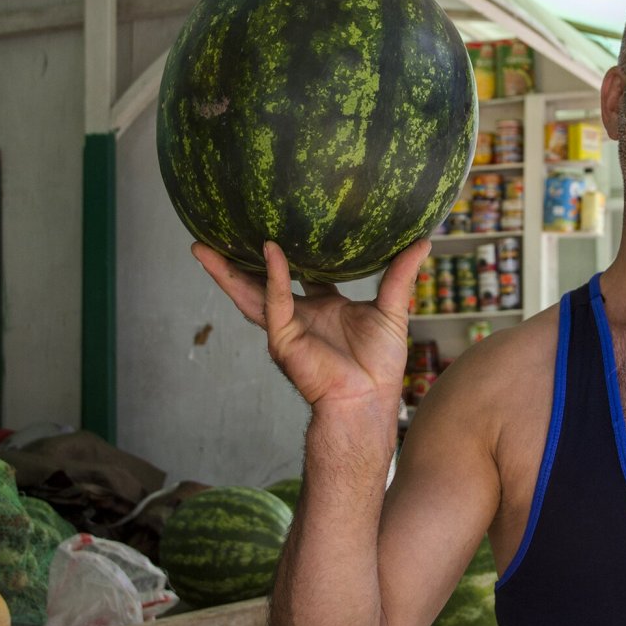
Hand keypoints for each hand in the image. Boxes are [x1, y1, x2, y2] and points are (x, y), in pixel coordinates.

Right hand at [192, 239, 430, 409]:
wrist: (369, 399)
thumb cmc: (381, 364)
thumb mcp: (392, 309)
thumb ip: (400, 274)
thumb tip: (423, 240)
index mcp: (322, 307)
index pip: (297, 275)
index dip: (286, 254)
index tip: (275, 226)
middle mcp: (299, 315)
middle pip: (261, 281)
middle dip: (237, 261)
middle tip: (217, 233)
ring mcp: (287, 327)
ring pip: (250, 292)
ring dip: (226, 271)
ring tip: (202, 248)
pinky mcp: (283, 339)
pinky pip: (275, 302)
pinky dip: (273, 277)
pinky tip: (269, 252)